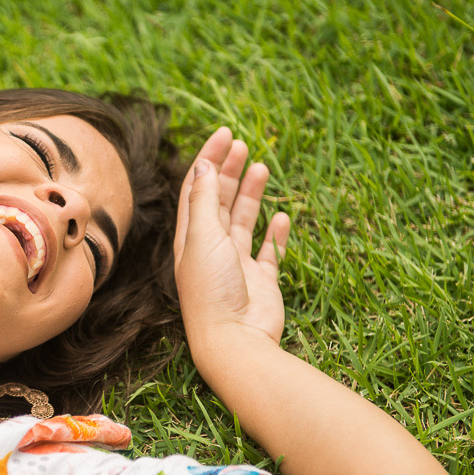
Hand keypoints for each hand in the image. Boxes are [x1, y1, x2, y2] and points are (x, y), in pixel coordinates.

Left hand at [174, 128, 290, 361]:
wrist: (234, 340)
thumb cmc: (212, 289)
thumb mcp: (204, 237)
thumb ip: (204, 200)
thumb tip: (202, 164)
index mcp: (190, 238)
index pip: (195, 188)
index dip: (207, 160)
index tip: (224, 134)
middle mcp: (210, 249)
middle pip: (217, 201)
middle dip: (227, 171)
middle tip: (243, 145)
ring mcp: (236, 266)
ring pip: (242, 222)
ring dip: (250, 194)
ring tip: (261, 167)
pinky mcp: (261, 282)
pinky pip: (268, 252)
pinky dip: (275, 234)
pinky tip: (283, 217)